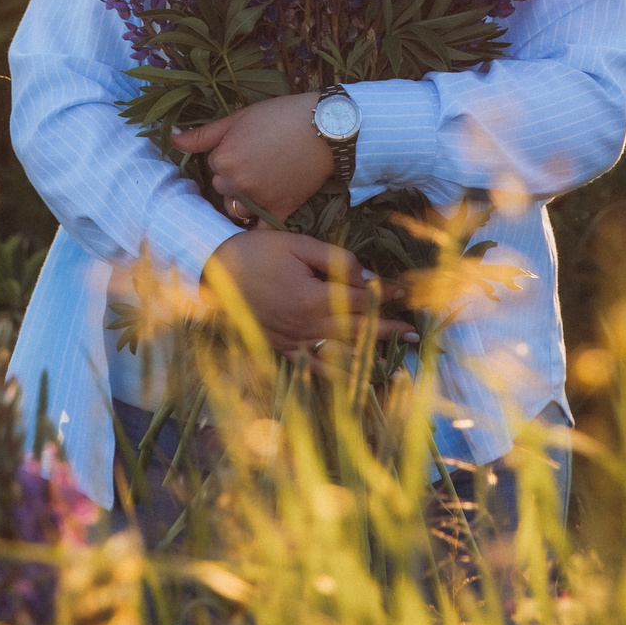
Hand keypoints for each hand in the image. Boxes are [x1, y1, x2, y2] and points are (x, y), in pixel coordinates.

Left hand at [173, 93, 334, 225]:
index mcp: (223, 159)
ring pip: (237, 209)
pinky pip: (260, 228)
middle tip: (258, 161)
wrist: (324, 128)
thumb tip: (173, 138)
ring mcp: (257, 200)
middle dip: (235, 178)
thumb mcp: (239, 118)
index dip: (228, 154)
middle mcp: (236, 183)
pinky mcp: (279, 210)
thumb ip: (203, 134)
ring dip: (245, 200)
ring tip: (264, 182)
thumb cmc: (281, 116)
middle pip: (223, 187)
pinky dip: (259, 227)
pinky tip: (261, 218)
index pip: (213, 165)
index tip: (247, 145)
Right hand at [203, 230, 413, 352]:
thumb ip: (335, 259)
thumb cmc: (257, 252)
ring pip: (338, 352)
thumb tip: (364, 277)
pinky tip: (350, 379)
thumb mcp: (297, 245)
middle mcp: (306, 325)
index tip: (404, 292)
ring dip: (366, 355)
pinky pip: (312, 365)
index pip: (360, 299)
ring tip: (392, 362)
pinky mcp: (280, 348)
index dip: (385, 295)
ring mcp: (293, 341)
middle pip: (356, 329)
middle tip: (413, 334)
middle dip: (387, 330)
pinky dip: (333, 373)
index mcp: (312, 297)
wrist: (212, 272)